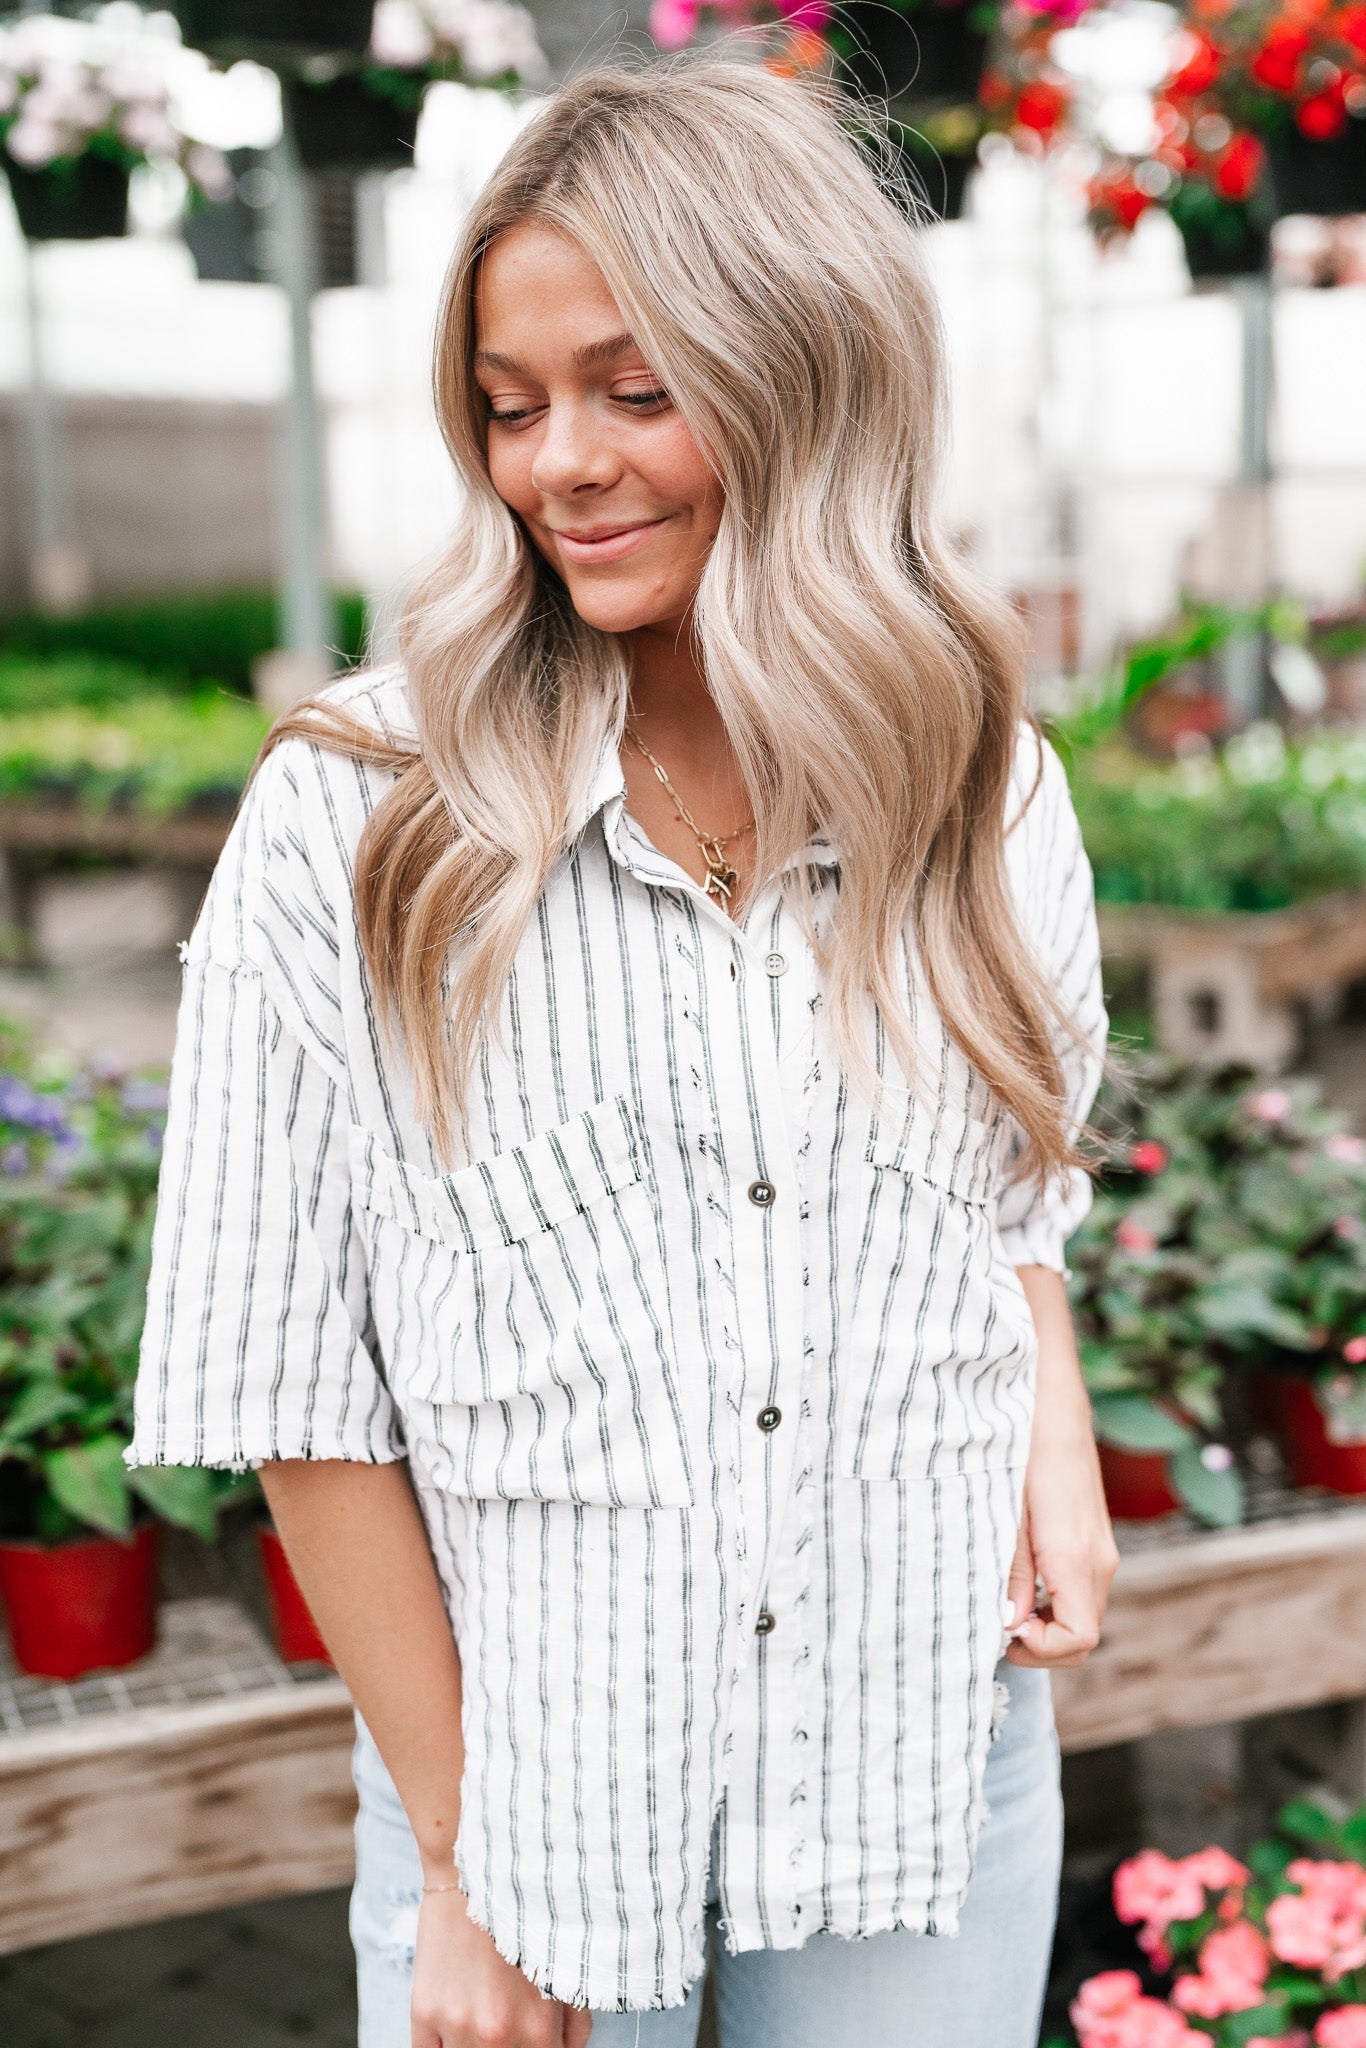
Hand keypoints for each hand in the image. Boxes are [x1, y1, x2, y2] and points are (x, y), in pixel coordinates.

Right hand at [411, 1886, 593, 2047]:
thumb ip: (575, 2021)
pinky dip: (443, 2043)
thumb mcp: (563, 1962)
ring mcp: (455, 2025)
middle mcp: (495, 2035)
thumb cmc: (526, 1909)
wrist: (474, 1866)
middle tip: (505, 2010)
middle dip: (510, 2045)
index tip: (534, 2034)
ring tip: (482, 2006)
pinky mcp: (423, 2012)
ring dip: (474, 2044)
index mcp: (537, 2028)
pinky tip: (455, 2015)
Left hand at [1005, 1266, 1118, 1670]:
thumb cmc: (1023, 1440)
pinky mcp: (1090, 1533)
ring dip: (1039, 1617)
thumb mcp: (1006, 1505)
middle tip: (986, 1617)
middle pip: (1079, 1633)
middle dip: (1035, 1641)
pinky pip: (1075, 1584)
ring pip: (1077, 1610)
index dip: (1037, 1652)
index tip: (996, 1631)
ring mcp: (1098, 1546)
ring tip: (992, 1591)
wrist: (1050, 1387)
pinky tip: (1010, 1568)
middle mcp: (1098, 1558)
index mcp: (1078, 1556)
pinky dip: (1047, 1595)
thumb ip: (1011, 1566)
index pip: (1077, 1639)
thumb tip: (1007, 1623)